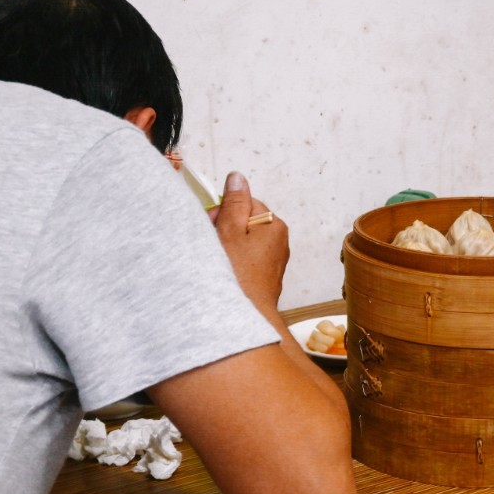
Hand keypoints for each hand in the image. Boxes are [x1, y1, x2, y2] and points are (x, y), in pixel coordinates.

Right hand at [211, 172, 288, 312]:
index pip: (245, 202)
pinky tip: (225, 272)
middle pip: (245, 221)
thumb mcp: (230, 230)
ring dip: (227, 245)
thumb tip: (238, 178)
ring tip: (218, 260)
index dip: (225, 212)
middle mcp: (278, 241)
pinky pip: (246, 258)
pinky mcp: (264, 276)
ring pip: (243, 240)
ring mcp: (272, 260)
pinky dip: (233, 261)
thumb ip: (235, 202)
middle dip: (225, 228)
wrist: (243, 315)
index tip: (214, 224)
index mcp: (274, 225)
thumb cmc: (237, 276)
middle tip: (214, 244)